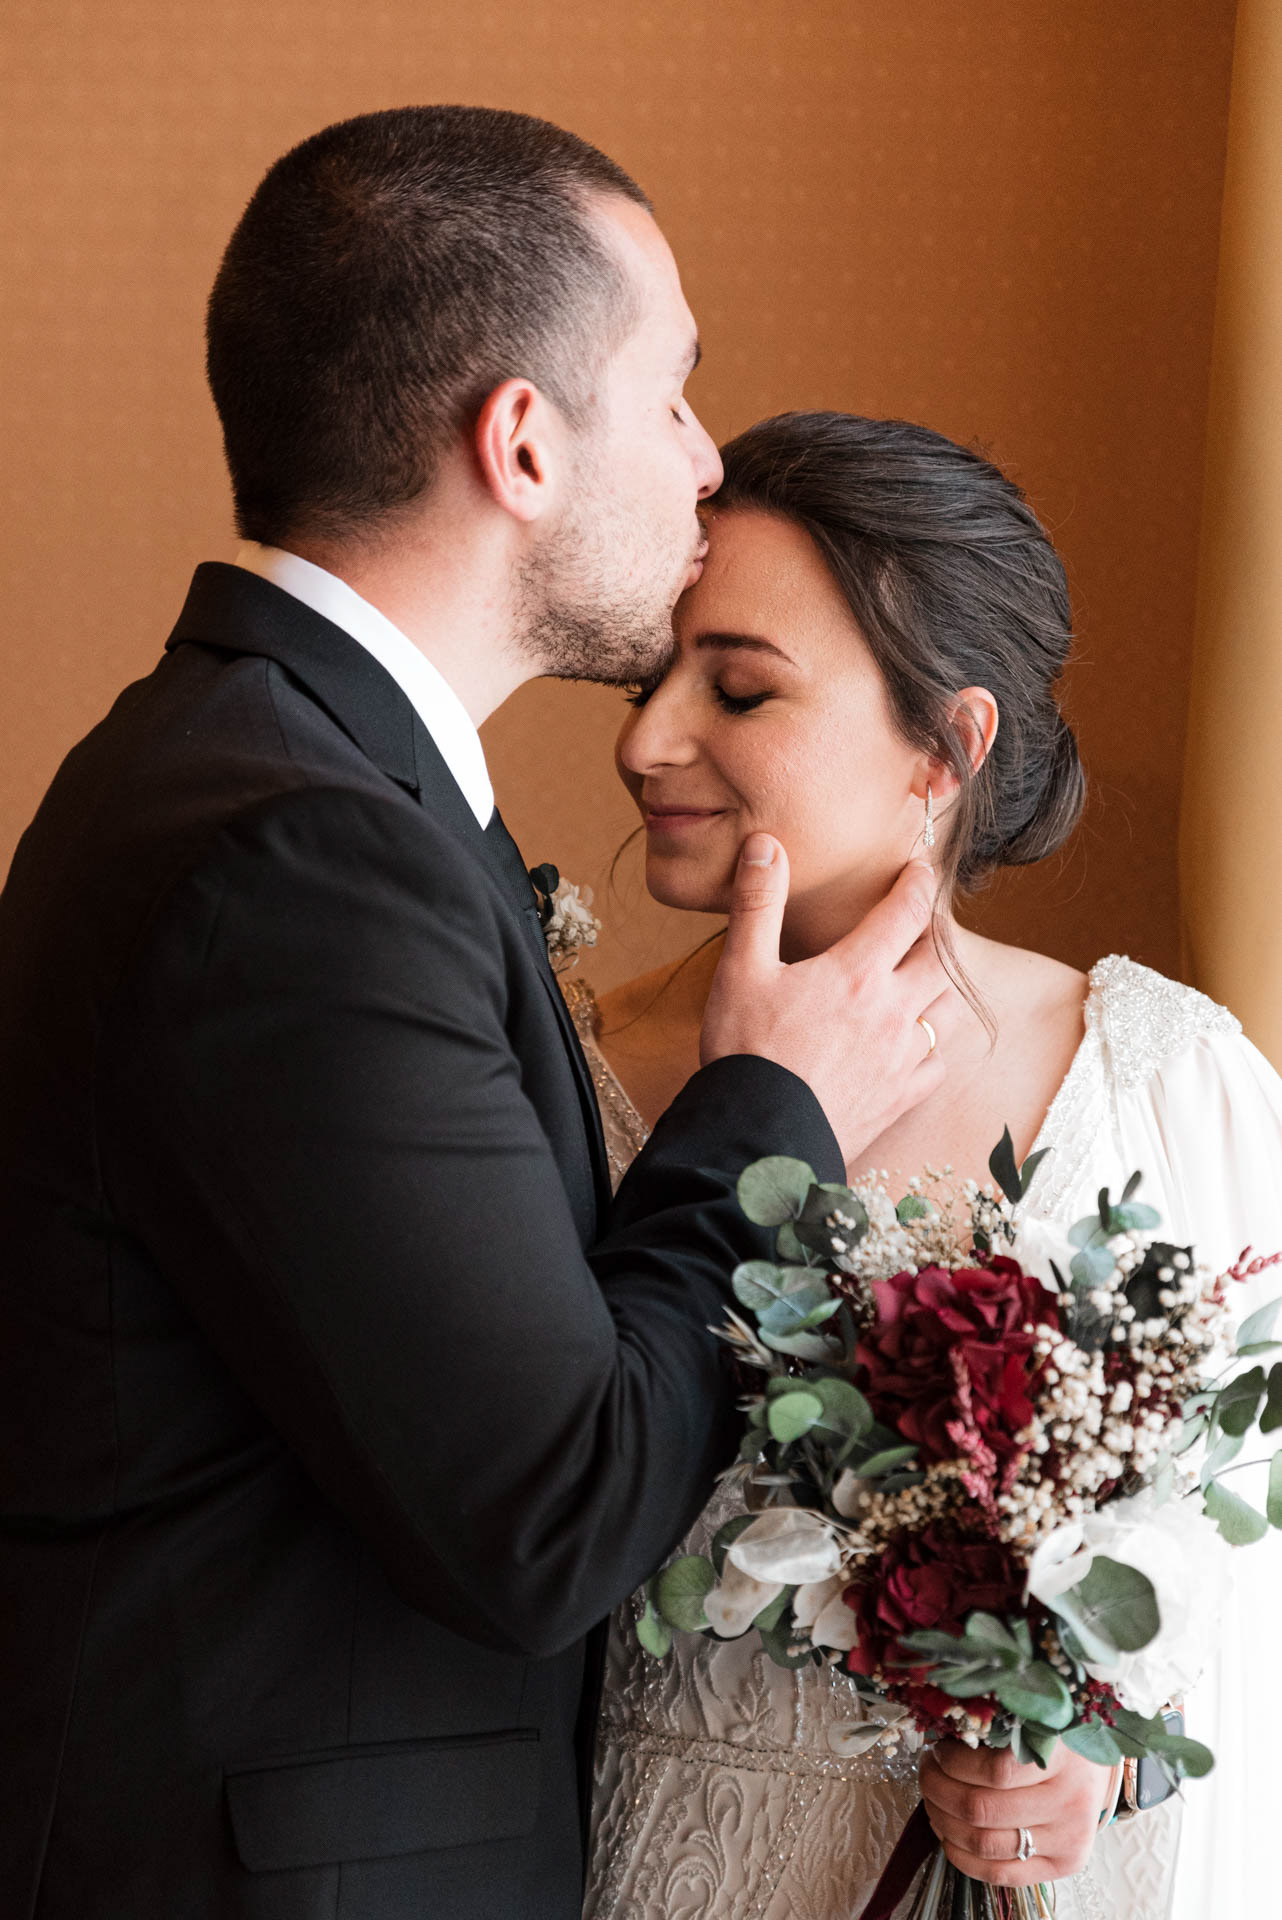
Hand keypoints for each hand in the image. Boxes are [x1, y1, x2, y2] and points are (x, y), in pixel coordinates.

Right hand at [699, 833, 955, 1167]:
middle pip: (939, 956)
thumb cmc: (746, 1053)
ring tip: (926, 976)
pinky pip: (938, 1064)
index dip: (917, 882)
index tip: (920, 869)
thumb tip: (767, 845)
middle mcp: (892, 1010)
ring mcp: (902, 1057)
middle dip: (935, 932)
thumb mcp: (741, 970)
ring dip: (940, 986)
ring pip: (946, 1008)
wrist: (760, 1139)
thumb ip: (758, 903)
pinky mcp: (901, 1097)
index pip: (906, 911)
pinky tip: (919, 1043)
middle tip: (924, 921)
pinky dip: (934, 1045)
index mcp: (856, 972)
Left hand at [919, 1739, 1114, 1886]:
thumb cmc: (1057, 1739)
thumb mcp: (1033, 1720)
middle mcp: (1069, 1803)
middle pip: (982, 1810)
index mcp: (1061, 1758)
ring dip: (944, 1822)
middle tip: (927, 1771)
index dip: (954, 1763)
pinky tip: (947, 1835)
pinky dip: (962, 1857)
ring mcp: (1068, 1839)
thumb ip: (995, 1728)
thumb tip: (939, 1736)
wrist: (1096, 1769)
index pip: (994, 1772)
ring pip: (985, 1844)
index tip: (938, 1749)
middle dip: (939, 1790)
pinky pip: (1001, 1874)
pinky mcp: (1064, 1865)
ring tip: (934, 1800)